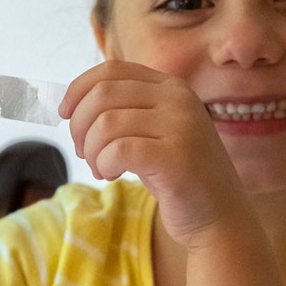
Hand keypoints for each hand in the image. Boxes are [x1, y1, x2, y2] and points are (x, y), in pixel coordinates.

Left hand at [60, 60, 249, 249]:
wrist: (220, 216)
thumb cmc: (178, 176)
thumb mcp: (154, 132)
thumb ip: (126, 110)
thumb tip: (73, 103)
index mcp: (171, 87)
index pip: (111, 70)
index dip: (78, 89)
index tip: (65, 114)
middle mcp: (179, 99)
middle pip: (102, 95)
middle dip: (80, 125)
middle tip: (84, 152)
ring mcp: (182, 126)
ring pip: (106, 123)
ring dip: (91, 150)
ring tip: (100, 167)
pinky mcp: (177, 157)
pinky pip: (118, 150)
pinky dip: (104, 163)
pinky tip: (111, 175)